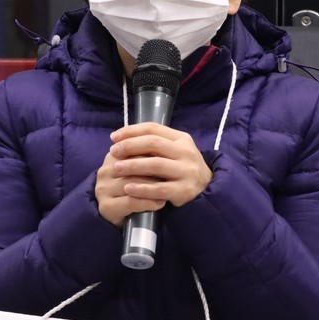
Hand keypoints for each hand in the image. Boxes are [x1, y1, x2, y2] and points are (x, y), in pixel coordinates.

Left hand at [94, 122, 212, 226]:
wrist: (206, 190)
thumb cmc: (182, 168)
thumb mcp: (175, 151)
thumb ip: (155, 144)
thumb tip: (122, 138)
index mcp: (182, 139)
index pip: (153, 128)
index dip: (131, 131)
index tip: (114, 137)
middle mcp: (186, 152)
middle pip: (153, 143)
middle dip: (130, 146)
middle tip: (113, 151)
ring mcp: (187, 171)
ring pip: (155, 165)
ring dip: (132, 165)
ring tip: (116, 168)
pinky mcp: (185, 191)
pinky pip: (160, 189)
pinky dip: (142, 188)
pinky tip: (128, 188)